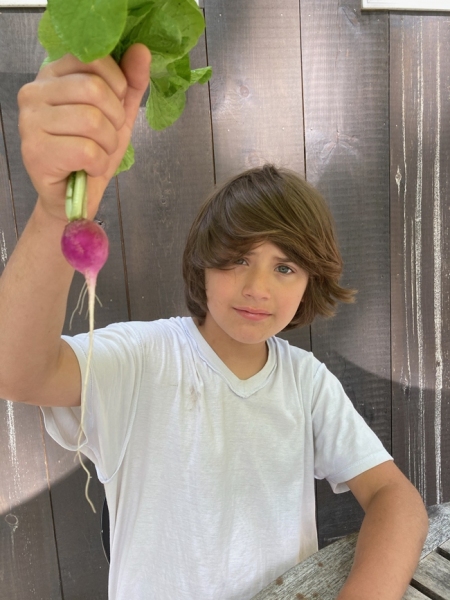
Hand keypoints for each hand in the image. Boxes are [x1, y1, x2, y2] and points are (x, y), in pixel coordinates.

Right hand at [18, 43, 150, 220]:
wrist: (73, 196)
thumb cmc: (92, 153)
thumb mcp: (118, 115)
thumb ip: (130, 82)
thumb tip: (142, 50)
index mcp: (52, 74)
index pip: (91, 57)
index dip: (116, 83)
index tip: (115, 105)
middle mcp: (34, 91)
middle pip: (94, 89)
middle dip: (115, 119)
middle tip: (107, 136)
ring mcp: (30, 121)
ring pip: (92, 120)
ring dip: (107, 144)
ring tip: (98, 153)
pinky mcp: (35, 151)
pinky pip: (85, 150)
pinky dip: (98, 164)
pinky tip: (89, 168)